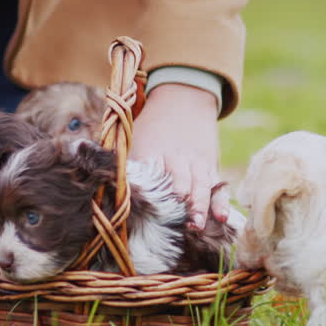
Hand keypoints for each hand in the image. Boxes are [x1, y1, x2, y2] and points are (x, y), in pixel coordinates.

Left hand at [129, 82, 228, 229]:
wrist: (184, 99)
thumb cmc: (151, 128)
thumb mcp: (132, 139)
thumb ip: (122, 166)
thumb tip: (104, 191)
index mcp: (151, 152)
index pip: (148, 176)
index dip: (147, 195)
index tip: (144, 213)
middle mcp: (175, 158)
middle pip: (178, 183)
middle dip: (177, 205)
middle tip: (175, 226)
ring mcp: (196, 163)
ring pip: (200, 187)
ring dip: (198, 208)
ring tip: (196, 226)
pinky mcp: (211, 168)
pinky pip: (218, 187)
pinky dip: (220, 202)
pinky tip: (221, 217)